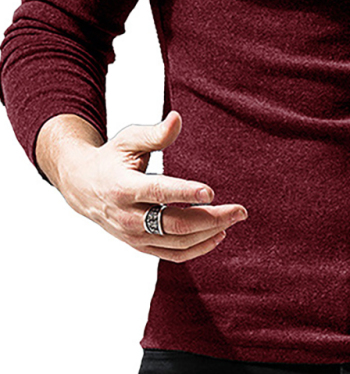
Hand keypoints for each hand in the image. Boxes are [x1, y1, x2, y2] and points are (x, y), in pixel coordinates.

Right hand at [55, 110, 247, 260]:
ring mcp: (133, 235)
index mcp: (123, 187)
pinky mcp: (140, 246)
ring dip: (209, 234)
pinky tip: (217, 235)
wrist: (84, 187)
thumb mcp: (129, 140)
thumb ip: (155, 134)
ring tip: (233, 218)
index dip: (184, 192)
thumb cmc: (112, 158)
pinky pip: (172, 254)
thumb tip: (178, 118)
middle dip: (211, 218)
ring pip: (177, 243)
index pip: (157, 192)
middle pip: (174, 224)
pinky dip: (197, 248)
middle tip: (240, 210)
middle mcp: (127, 216)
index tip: (211, 192)